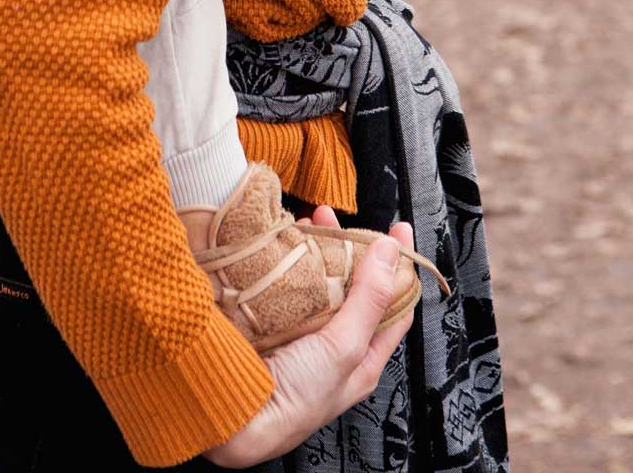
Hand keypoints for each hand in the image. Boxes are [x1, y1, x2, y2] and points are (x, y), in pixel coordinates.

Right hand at [201, 213, 415, 468]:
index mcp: (363, 356)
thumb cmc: (295, 398)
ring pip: (317, 280)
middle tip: (334, 218)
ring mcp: (302, 330)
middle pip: (352, 285)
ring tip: (304, 224)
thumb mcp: (343, 347)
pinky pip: (285, 284)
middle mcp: (334, 342)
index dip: (399, 265)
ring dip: (314, 249)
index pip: (394, 303)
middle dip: (347, 247)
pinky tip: (279, 243)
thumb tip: (391, 253)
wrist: (234, 413)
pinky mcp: (273, 321)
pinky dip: (285, 260)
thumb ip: (369, 299)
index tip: (396, 230)